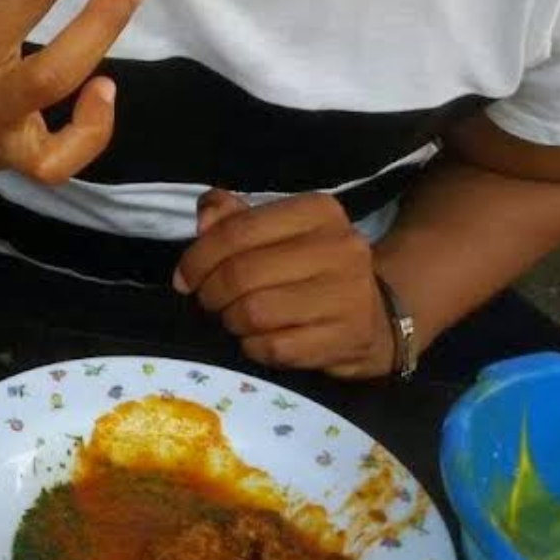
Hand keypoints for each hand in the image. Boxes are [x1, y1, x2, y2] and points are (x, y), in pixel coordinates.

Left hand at [174, 190, 395, 378]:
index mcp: (318, 211)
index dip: (199, 256)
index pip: (238, 230)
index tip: (185, 276)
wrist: (375, 315)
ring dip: (230, 320)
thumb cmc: (310, 266)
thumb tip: (205, 218)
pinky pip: (274, 348)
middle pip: (242, 274)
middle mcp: (340, 248)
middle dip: (210, 292)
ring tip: (232, 317)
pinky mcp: (346, 340)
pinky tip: (256, 339)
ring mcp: (348, 296)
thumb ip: (234, 217)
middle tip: (207, 300)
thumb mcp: (277, 230)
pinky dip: (252, 347)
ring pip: (254, 313)